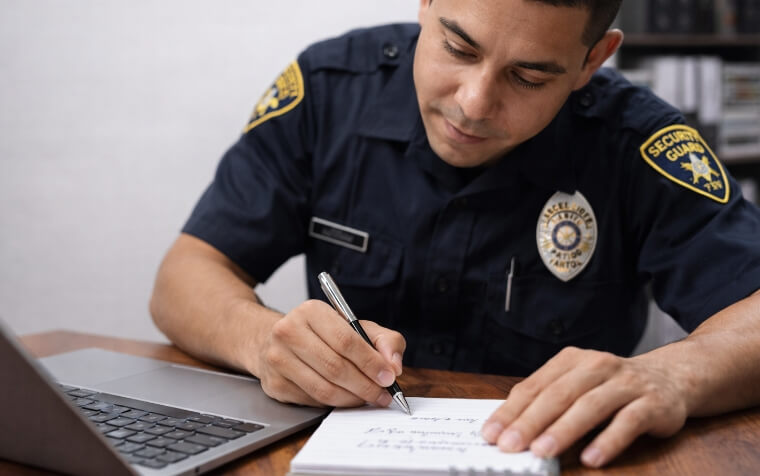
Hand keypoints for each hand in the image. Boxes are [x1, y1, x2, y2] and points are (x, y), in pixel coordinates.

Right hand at [254, 299, 405, 407]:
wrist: (278, 340)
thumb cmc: (323, 334)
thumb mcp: (356, 326)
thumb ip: (384, 340)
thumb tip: (394, 365)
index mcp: (311, 311)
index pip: (346, 341)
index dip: (370, 362)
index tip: (389, 376)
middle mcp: (288, 332)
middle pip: (335, 367)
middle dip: (365, 385)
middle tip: (383, 394)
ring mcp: (277, 359)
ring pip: (323, 389)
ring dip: (352, 398)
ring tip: (368, 398)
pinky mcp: (274, 384)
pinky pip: (312, 401)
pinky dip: (334, 403)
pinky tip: (346, 397)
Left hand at [480, 347, 689, 466]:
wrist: (672, 378)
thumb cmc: (611, 387)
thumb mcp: (578, 385)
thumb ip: (548, 402)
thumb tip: (509, 430)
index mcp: (572, 360)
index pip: (535, 386)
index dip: (511, 411)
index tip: (491, 434)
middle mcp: (598, 365)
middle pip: (559, 394)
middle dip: (531, 421)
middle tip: (510, 445)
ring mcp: (626, 383)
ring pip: (590, 405)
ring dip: (564, 430)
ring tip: (543, 451)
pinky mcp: (653, 403)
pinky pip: (628, 422)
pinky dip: (608, 440)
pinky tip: (591, 458)